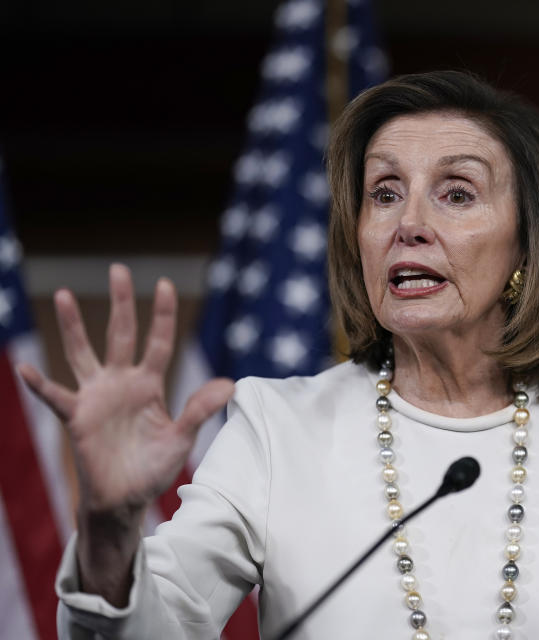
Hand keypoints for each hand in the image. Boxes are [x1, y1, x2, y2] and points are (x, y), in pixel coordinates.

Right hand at [18, 264, 233, 517]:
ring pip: (83, 353)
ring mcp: (97, 397)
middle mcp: (122, 383)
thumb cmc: (153, 468)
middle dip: (122, 303)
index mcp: (149, 384)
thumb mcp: (182, 438)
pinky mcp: (77, 418)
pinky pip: (55, 397)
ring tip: (66, 294)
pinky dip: (40, 384)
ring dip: (74, 326)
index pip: (159, 342)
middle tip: (119, 270)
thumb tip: (231, 383)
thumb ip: (200, 410)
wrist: (126, 499)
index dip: (162, 315)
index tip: (165, 284)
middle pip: (121, 334)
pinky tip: (26, 369)